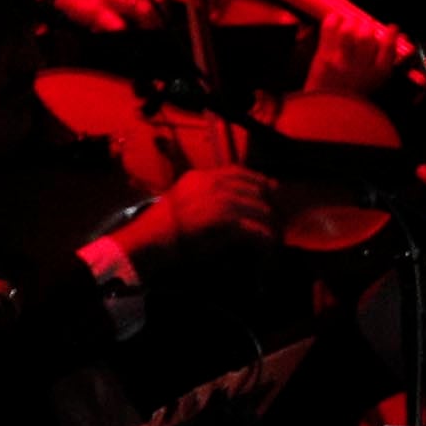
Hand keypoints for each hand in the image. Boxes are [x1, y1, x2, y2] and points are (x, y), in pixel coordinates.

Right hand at [113, 164, 280, 265]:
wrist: (148, 241)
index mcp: (201, 177)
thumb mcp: (182, 200)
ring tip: (274, 242)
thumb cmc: (162, 227)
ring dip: (272, 229)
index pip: (240, 172)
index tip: (273, 192)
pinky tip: (267, 253)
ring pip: (262, 211)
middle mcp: (213, 184)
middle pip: (257, 191)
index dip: (261, 182)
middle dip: (271, 209)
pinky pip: (258, 231)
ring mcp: (221, 201)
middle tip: (277, 225)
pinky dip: (266, 243)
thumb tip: (234, 200)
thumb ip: (206, 194)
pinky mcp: (226, 222)